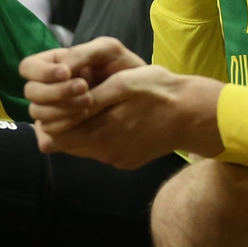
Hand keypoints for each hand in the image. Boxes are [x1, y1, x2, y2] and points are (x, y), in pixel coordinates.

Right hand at [20, 37, 144, 134]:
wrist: (146, 97)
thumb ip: (82, 53)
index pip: (28, 68)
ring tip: (91, 107)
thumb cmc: (126, 68)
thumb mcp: (108, 51)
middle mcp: (49, 89)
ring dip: (62, 110)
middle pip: (31, 92)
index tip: (67, 73)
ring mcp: (54, 112)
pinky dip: (62, 131)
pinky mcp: (62, 133)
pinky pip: (49, 136)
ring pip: (38, 114)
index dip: (42, 72)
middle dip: (56, 92)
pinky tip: (83, 126)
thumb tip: (61, 70)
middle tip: (85, 91)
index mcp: (53, 66)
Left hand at [31, 67, 224, 168]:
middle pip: (66, 141)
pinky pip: (100, 149)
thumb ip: (86, 103)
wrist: (196, 114)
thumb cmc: (159, 91)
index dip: (52, 112)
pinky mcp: (126, 161)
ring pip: (81, 145)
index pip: (55, 132)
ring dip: (80, 127)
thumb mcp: (122, 85)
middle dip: (63, 120)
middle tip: (72, 98)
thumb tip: (52, 121)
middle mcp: (105, 153)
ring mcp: (116, 159)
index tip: (59, 93)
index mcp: (101, 134)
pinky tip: (110, 118)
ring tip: (92, 105)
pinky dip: (97, 134)